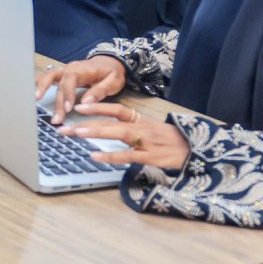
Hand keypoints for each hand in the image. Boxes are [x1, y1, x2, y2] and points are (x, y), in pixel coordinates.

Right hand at [35, 55, 128, 122]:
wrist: (108, 62)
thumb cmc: (111, 72)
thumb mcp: (114, 80)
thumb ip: (100, 90)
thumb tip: (86, 101)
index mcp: (82, 70)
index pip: (70, 81)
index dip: (68, 94)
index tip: (68, 109)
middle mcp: (70, 69)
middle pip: (59, 85)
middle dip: (57, 103)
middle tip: (57, 119)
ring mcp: (64, 71)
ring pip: (49, 78)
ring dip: (41, 89)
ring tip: (35, 102)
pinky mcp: (61, 75)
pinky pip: (47, 77)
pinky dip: (38, 83)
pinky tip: (33, 93)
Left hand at [63, 101, 189, 171]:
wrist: (197, 150)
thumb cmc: (173, 141)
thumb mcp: (153, 130)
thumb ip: (133, 128)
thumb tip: (109, 129)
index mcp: (142, 120)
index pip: (117, 109)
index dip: (98, 107)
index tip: (79, 106)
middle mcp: (142, 128)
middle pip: (111, 122)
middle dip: (87, 123)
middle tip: (65, 127)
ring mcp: (147, 141)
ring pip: (118, 133)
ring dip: (96, 132)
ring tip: (76, 133)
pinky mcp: (151, 157)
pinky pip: (128, 155)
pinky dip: (111, 156)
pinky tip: (95, 157)